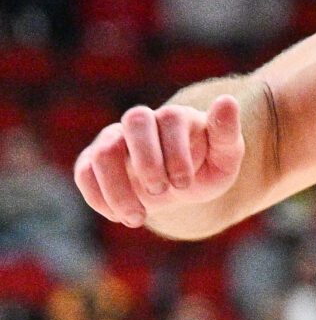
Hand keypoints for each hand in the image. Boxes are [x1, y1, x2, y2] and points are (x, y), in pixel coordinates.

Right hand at [73, 96, 246, 227]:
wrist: (180, 186)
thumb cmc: (206, 166)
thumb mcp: (225, 156)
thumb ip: (226, 132)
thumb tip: (227, 100)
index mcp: (176, 117)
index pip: (170, 119)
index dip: (176, 153)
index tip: (184, 184)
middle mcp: (142, 122)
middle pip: (134, 123)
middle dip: (146, 162)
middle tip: (161, 193)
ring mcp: (114, 139)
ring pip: (103, 152)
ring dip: (118, 190)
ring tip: (137, 219)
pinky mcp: (93, 161)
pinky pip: (84, 172)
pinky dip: (97, 197)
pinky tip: (118, 217)